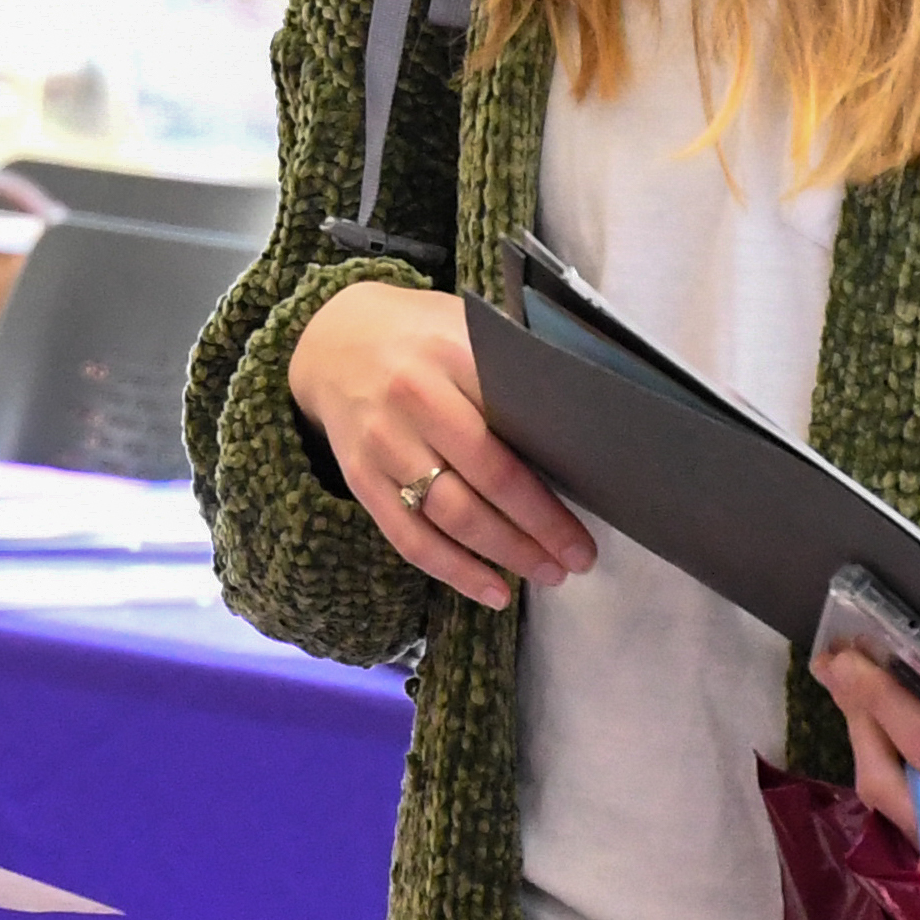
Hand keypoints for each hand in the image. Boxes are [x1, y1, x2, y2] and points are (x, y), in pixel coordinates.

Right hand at [281, 282, 591, 608]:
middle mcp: (413, 398)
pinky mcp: (360, 477)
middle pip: (486, 480)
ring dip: (503, 554)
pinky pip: (408, 537)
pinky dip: (453, 570)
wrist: (333, 340)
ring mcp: (382, 442)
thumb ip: (513, 372)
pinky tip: (491, 590)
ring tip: (545, 574)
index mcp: (452, 355)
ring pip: (450, 515)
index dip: (553, 489)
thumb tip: (581, 435)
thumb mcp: (468, 329)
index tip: (587, 523)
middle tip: (576, 560)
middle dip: (537, 530)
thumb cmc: (423, 338)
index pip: (513, 432)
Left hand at [809, 642, 919, 886]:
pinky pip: (897, 805)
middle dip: (860, 717)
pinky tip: (876, 716)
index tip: (848, 660)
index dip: (884, 703)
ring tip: (850, 680)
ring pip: (884, 796)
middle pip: (890, 782)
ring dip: (864, 734)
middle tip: (840, 662)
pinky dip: (883, 758)